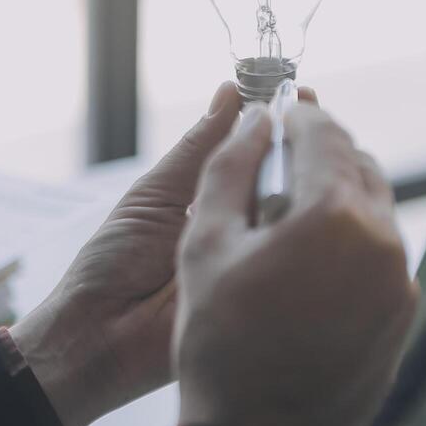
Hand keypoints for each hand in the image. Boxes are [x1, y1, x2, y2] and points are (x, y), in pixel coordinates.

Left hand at [10, 83, 316, 425]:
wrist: (100, 334)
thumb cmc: (114, 263)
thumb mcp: (157, 193)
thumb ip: (199, 148)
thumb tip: (230, 92)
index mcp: (213, 201)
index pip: (257, 155)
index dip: (279, 125)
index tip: (299, 93)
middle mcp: (242, 228)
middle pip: (286, 183)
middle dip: (305, 148)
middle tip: (319, 117)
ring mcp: (258, 262)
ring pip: (297, 220)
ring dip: (313, 188)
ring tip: (325, 154)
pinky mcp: (268, 299)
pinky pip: (293, 263)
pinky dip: (307, 237)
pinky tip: (317, 209)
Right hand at [173, 102, 418, 425]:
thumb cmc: (221, 345)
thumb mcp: (203, 245)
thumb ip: (231, 167)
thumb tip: (255, 120)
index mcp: (336, 215)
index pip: (323, 133)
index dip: (294, 116)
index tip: (274, 113)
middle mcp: (384, 243)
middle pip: (357, 166)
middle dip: (318, 155)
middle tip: (277, 164)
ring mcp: (401, 284)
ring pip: (374, 212)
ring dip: (336, 200)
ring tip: (285, 224)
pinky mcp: (402, 319)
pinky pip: (381, 257)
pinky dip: (350, 245)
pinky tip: (307, 271)